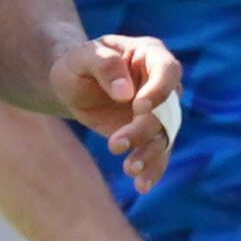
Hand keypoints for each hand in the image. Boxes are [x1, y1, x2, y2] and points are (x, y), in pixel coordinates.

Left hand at [56, 32, 181, 185]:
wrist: (72, 84)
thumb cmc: (78, 62)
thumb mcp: (81, 57)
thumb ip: (103, 65)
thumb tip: (125, 94)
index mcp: (150, 55)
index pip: (168, 70)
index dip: (159, 90)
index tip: (139, 107)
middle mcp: (161, 84)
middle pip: (166, 109)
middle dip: (144, 130)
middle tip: (115, 144)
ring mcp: (158, 111)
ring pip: (164, 136)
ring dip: (150, 155)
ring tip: (130, 170)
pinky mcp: (148, 134)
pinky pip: (158, 154)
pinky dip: (152, 170)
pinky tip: (142, 186)